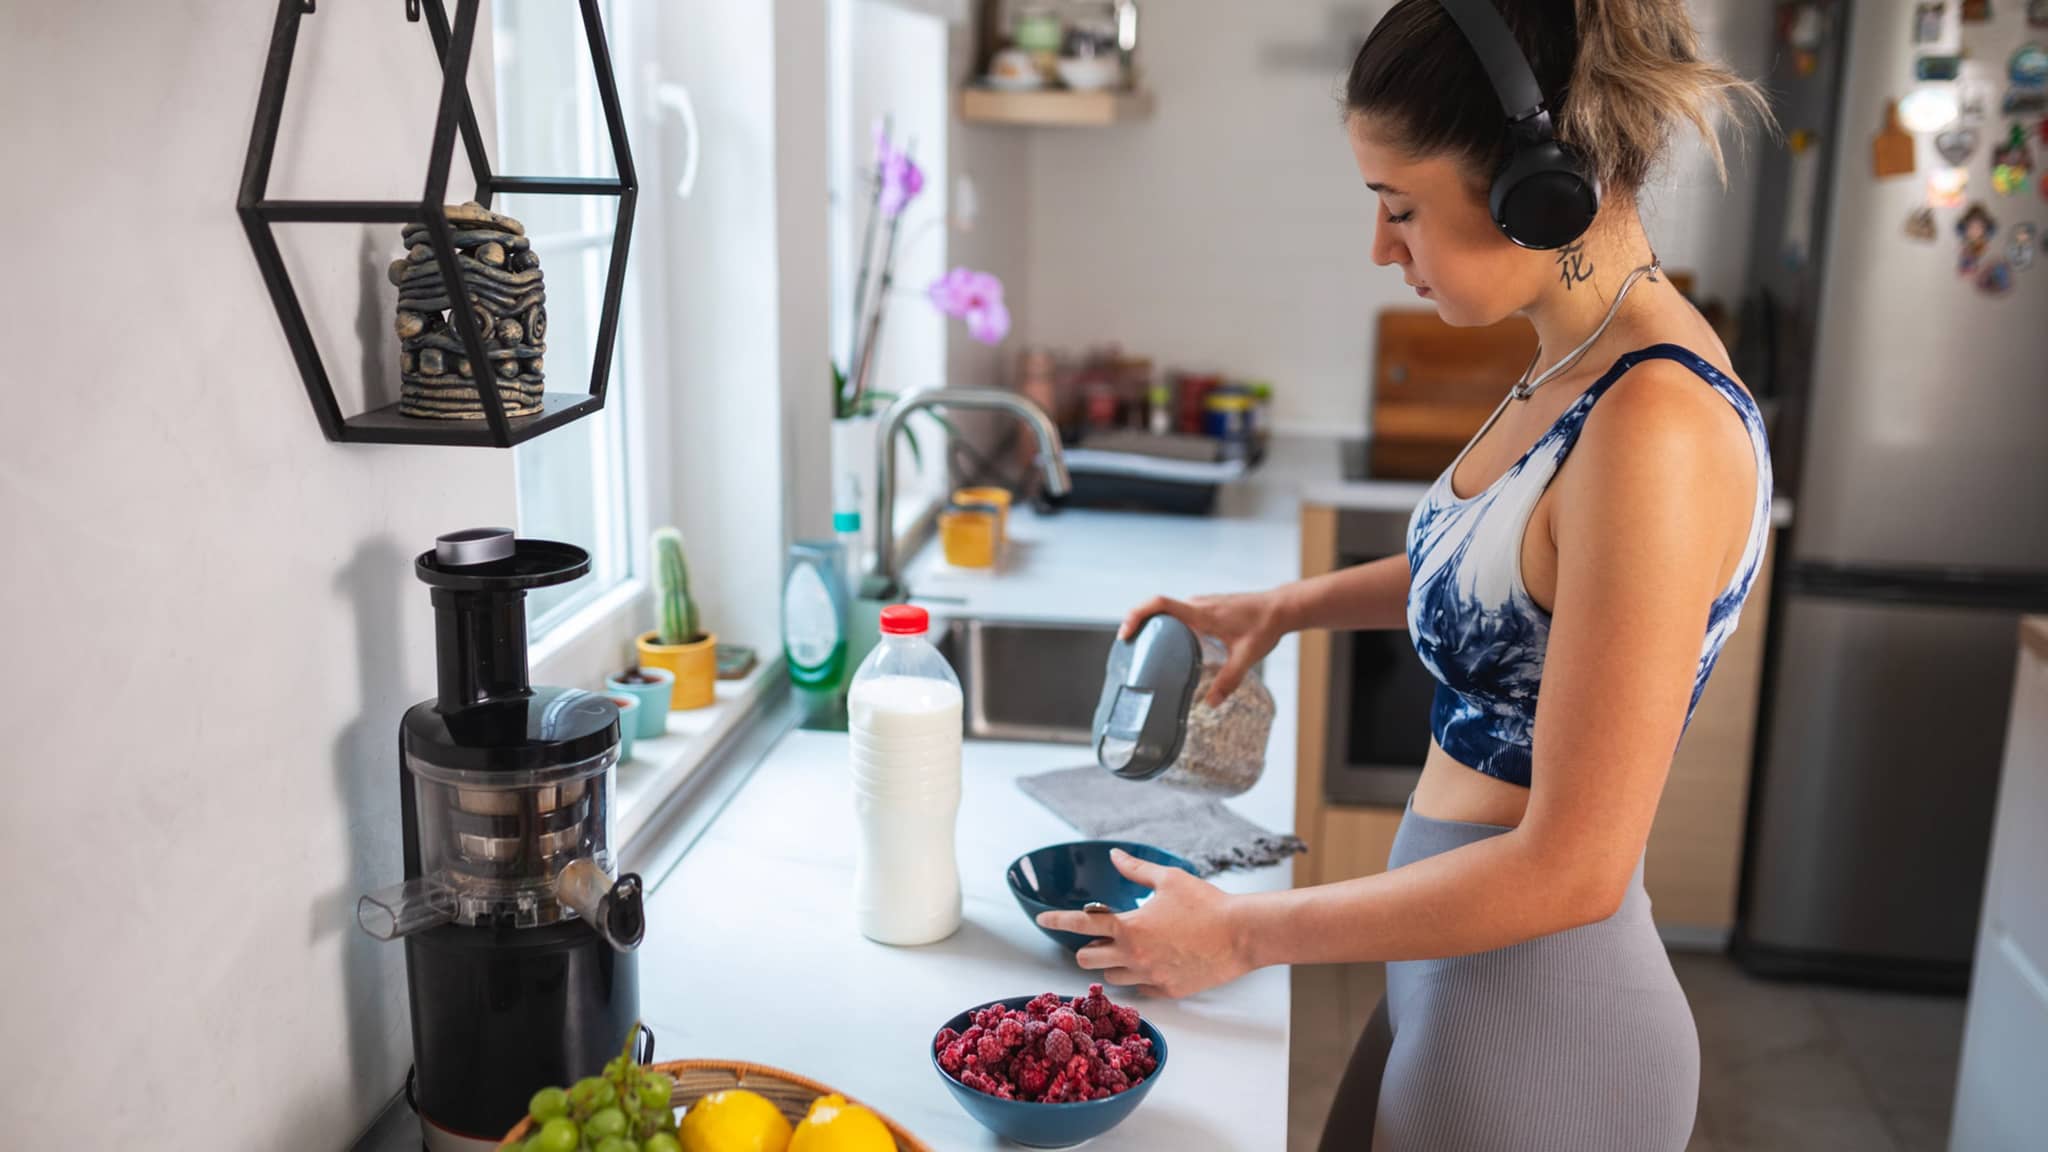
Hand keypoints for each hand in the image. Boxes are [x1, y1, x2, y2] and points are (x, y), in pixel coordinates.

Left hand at [1035, 849, 1251, 998]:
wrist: (1241, 934)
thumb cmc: (1207, 904)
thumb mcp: (1169, 879)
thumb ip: (1135, 869)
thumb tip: (1115, 856)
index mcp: (1130, 927)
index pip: (1080, 924)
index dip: (1056, 920)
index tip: (1041, 919)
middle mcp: (1134, 956)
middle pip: (1087, 959)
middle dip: (1087, 947)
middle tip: (1100, 938)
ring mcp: (1149, 978)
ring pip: (1111, 977)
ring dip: (1111, 964)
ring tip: (1128, 950)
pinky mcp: (1167, 991)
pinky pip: (1139, 990)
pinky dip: (1138, 978)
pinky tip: (1152, 964)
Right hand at [1121, 590, 1287, 706]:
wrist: (1281, 608)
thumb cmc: (1264, 627)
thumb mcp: (1246, 657)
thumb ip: (1229, 681)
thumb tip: (1210, 704)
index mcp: (1202, 613)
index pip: (1161, 604)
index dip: (1138, 614)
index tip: (1126, 632)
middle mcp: (1198, 604)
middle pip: (1158, 609)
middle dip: (1139, 624)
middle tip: (1129, 649)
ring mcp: (1202, 603)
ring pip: (1170, 611)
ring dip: (1154, 625)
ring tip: (1145, 650)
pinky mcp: (1208, 607)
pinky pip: (1181, 614)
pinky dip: (1170, 625)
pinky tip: (1173, 646)